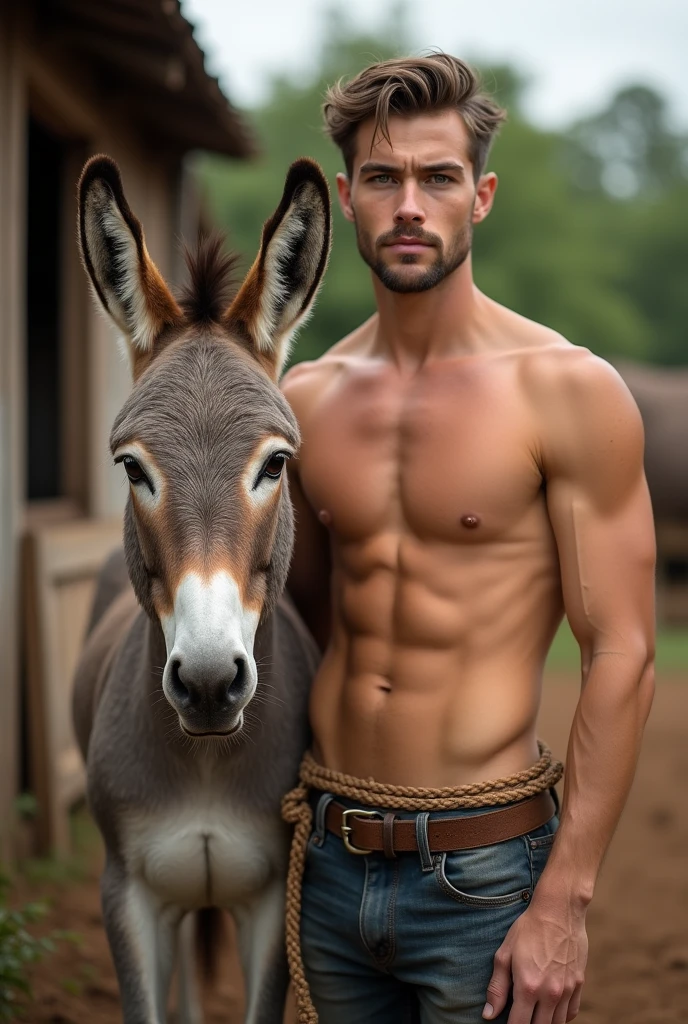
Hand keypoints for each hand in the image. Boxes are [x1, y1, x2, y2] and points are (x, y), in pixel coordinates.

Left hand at [483, 898, 587, 1023]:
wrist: (559, 910)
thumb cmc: (528, 929)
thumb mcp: (505, 954)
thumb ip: (497, 987)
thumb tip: (488, 1014)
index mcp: (528, 987)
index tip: (506, 1023)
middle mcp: (550, 993)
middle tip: (520, 1016)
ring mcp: (567, 990)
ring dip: (545, 1023)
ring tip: (534, 1014)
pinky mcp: (579, 984)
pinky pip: (571, 1013)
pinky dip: (561, 1017)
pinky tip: (551, 1009)